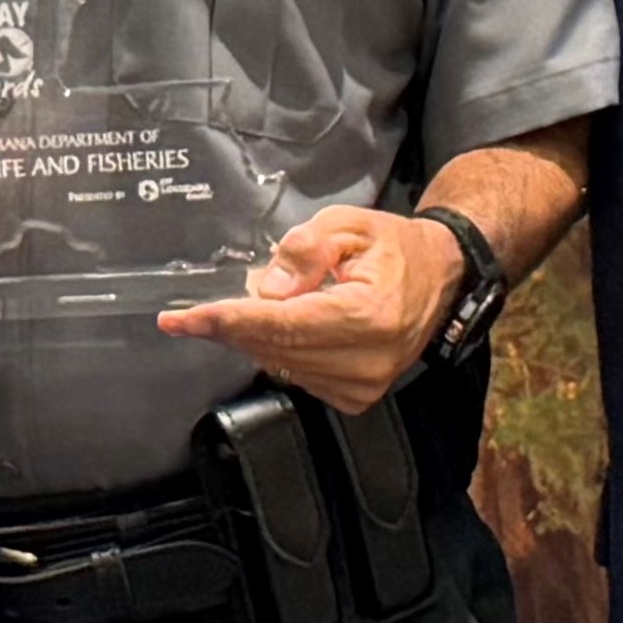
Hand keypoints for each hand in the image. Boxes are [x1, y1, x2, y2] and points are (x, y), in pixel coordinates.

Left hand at [159, 203, 462, 414]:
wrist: (440, 276)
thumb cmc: (395, 247)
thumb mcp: (348, 225)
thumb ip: (304, 251)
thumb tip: (263, 289)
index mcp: (370, 314)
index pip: (283, 324)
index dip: (227, 320)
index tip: (181, 320)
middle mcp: (368, 360)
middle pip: (276, 349)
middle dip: (230, 329)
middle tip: (195, 313)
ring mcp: (364, 385)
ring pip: (282, 366)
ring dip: (253, 340)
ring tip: (245, 311)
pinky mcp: (357, 397)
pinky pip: (298, 376)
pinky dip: (278, 353)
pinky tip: (279, 328)